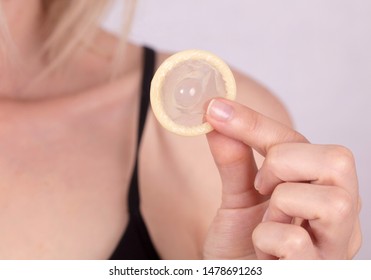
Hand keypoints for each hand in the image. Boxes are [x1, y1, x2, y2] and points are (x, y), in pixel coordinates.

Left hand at [203, 98, 361, 258]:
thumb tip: (217, 115)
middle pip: (337, 160)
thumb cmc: (244, 245)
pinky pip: (296, 241)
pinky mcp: (315, 270)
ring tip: (266, 221)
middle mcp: (339, 216)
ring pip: (331, 201)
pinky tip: (264, 249)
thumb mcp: (238, 198)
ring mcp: (333, 248)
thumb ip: (233, 161)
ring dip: (281, 204)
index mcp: (322, 190)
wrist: (238, 276)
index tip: (215, 109)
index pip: (300, 141)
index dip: (254, 123)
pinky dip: (267, 238)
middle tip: (261, 185)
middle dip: (284, 163)